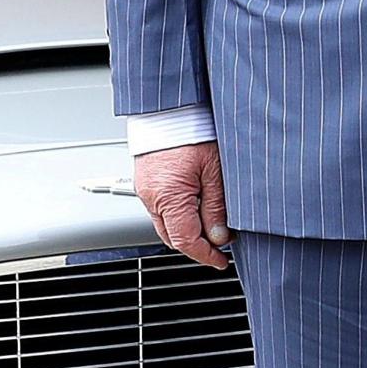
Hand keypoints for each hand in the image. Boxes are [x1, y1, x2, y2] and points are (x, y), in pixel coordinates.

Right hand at [135, 142, 231, 269]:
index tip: (221, 261)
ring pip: (166, 223)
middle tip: (220, 245)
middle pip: (172, 237)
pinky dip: (178, 214)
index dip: (206, 255)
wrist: (169, 106)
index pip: (185, 241)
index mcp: (168, 197)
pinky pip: (161, 207)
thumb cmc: (193, 130)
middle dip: (196, 245)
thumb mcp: (215, 171)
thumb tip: (219, 237)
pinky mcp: (145, 181)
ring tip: (212, 224)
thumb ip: (217, 207)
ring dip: (187, 229)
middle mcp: (151, 196)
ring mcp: (145, 189)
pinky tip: (196, 207)